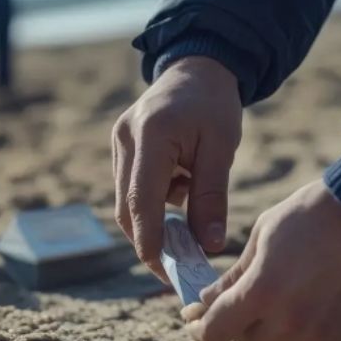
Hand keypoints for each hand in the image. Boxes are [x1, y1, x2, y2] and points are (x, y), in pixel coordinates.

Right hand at [112, 57, 241, 279]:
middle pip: (127, 207)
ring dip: (157, 217)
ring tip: (192, 212)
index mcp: (152, 135)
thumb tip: (210, 246)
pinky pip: (133, 185)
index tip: (168, 272)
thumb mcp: (222, 149)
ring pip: (129, 199)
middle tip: (180, 264)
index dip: (151, 242)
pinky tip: (183, 185)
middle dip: (151, 240)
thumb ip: (212, 198)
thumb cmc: (214, 104)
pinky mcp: (121, 146)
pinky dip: (156, 199)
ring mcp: (119, 142)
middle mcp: (126, 139)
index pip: (142, 202)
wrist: (198, 67)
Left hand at [185, 180, 340, 340]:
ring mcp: (324, 332)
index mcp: (262, 293)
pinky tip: (307, 302)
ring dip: (269, 334)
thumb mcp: (262, 236)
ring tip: (275, 302)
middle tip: (238, 304)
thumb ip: (233, 277)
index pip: (216, 333)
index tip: (195, 322)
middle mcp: (292, 322)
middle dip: (236, 327)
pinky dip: (301, 332)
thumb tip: (207, 301)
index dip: (200, 329)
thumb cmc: (312, 214)